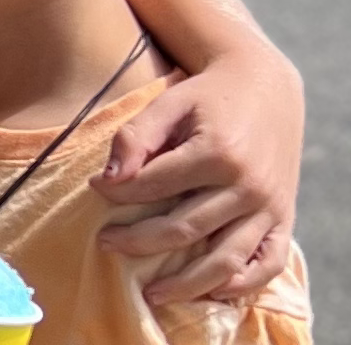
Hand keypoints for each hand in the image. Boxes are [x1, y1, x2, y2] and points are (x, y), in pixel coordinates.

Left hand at [92, 53, 302, 303]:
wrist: (265, 87)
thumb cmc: (207, 96)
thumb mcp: (169, 103)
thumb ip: (136, 137)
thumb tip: (107, 180)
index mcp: (217, 153)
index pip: (154, 185)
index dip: (117, 192)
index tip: (95, 189)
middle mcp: (247, 185)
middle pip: (183, 229)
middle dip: (137, 241)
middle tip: (105, 243)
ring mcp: (269, 206)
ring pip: (224, 259)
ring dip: (185, 283)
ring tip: (150, 294)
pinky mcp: (284, 218)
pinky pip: (267, 264)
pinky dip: (241, 284)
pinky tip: (210, 292)